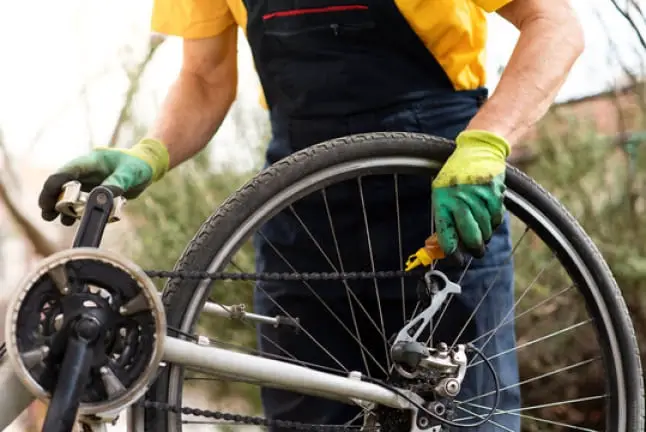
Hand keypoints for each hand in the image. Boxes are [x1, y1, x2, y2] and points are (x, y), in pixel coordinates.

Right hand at [38, 138, 168, 224]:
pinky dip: (78, 212)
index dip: (53, 186)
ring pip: (69, 195)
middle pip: (62, 185)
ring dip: (63, 208)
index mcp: (90, 162)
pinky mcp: (95, 193)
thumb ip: (117, 182)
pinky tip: (76, 222)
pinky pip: (82, 203)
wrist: (147, 167)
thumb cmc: (139, 165)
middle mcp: (85, 172)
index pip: (65, 172)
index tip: (47, 202)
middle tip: (48, 216)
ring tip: (63, 221)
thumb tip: (102, 196)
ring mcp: (89, 183)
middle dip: (52, 200)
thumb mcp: (130, 173)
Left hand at [432, 130, 509, 257]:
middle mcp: (461, 200)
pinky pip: (497, 219)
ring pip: (486, 231)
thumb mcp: (440, 194)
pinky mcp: (496, 195)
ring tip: (481, 230)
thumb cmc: (455, 176)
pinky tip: (488, 217)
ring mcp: (480, 198)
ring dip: (484, 235)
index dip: (452, 252)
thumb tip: (439, 246)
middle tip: (475, 251)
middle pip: (472, 238)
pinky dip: (493, 223)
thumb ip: (443, 219)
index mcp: (444, 201)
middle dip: (474, 249)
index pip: (448, 235)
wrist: (478, 151)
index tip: (456, 259)